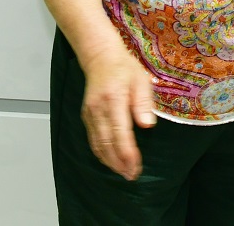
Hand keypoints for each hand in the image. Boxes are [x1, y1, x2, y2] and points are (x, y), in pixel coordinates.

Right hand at [79, 50, 156, 180]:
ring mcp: (90, 113)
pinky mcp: (86, 116)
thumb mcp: (141, 80)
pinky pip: (92, 139)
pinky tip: (110, 161)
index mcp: (114, 99)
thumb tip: (147, 125)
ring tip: (123, 173)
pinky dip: (101, 153)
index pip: (120, 132)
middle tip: (131, 176)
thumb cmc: (124, 68)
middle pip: (106, 143)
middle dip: (119, 163)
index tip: (136, 166)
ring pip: (97, 144)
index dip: (127, 153)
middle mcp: (98, 109)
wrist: (100, 57)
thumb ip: (144, 102)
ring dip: (110, 162)